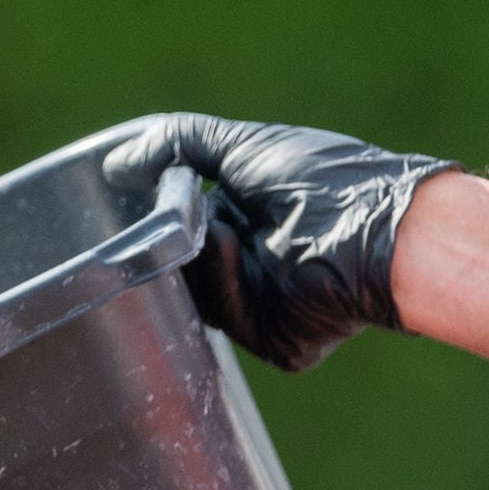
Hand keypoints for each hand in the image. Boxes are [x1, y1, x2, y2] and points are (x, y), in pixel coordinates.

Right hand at [103, 115, 457, 370]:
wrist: (372, 221)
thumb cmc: (320, 177)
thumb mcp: (240, 146)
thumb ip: (177, 145)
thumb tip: (116, 162)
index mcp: (253, 227)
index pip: (185, 235)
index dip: (159, 222)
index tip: (129, 204)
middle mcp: (259, 272)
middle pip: (184, 274)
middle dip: (169, 245)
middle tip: (154, 218)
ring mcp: (270, 312)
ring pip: (200, 299)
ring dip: (196, 256)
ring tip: (214, 220)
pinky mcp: (281, 344)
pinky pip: (230, 321)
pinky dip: (222, 280)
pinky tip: (233, 245)